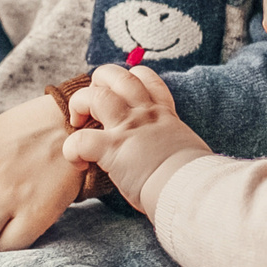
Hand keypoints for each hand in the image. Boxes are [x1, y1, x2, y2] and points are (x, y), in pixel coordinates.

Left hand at [63, 63, 208, 214]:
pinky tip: (78, 163)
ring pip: (95, 96)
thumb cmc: (194, 179)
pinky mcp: (114, 149)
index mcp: (163, 114)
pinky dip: (72, 150)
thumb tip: (174, 160)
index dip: (127, 79)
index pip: (145, 78)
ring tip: (77, 123)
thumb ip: (173, 146)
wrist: (191, 191)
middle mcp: (145, 114)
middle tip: (91, 105)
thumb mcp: (188, 150)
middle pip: (117, 76)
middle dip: (97, 82)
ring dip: (79, 105)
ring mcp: (129, 128)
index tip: (120, 96)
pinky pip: (80, 140)